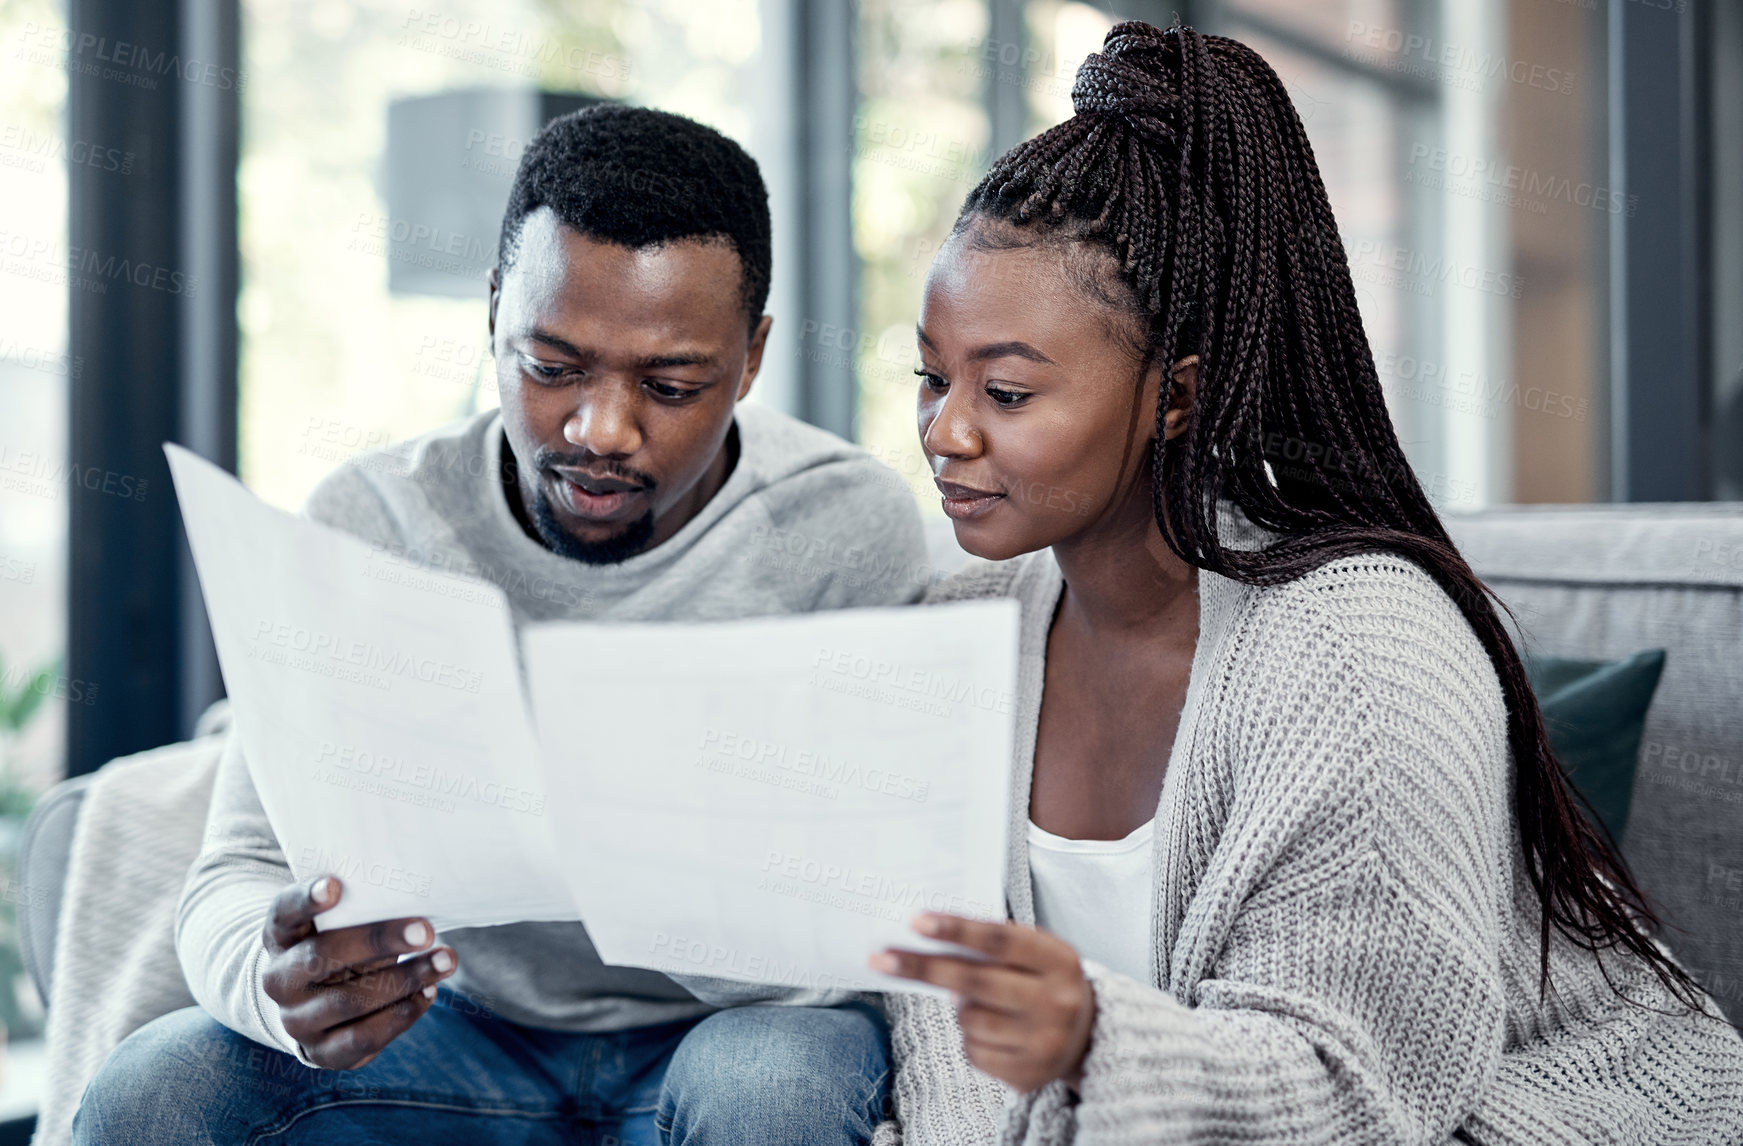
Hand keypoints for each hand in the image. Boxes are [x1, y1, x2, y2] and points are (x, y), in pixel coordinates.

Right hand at [261, 875, 457, 1069]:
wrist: (317, 1006)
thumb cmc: (342, 947)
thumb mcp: (341, 925)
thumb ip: (363, 912)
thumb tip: (414, 906)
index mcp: (280, 936)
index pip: (283, 913)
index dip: (305, 899)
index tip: (334, 885)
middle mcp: (278, 980)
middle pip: (321, 956)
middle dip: (378, 941)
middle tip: (425, 930)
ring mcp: (295, 1020)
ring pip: (350, 1000)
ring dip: (405, 979)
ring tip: (445, 960)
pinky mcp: (321, 1051)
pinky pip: (364, 1036)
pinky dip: (402, 1013)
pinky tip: (429, 992)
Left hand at [870, 913, 1094, 1092]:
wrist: (1087, 1035)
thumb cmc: (1045, 981)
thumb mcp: (1034, 953)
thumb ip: (992, 945)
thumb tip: (927, 937)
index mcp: (1059, 960)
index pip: (999, 940)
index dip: (956, 929)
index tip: (916, 922)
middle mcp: (1056, 1001)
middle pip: (974, 981)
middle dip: (922, 968)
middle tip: (881, 958)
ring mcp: (1043, 1042)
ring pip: (968, 1019)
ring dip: (958, 1008)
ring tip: (978, 1002)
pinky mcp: (1028, 1074)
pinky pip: (973, 1051)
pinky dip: (970, 1038)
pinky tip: (992, 1031)